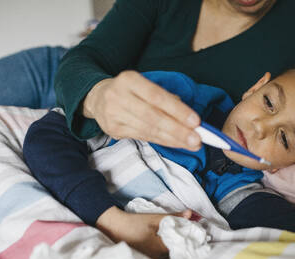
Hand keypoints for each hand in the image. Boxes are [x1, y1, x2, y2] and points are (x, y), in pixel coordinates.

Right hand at [83, 70, 200, 150]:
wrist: (98, 97)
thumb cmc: (129, 91)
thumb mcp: (144, 84)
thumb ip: (165, 97)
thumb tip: (188, 116)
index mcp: (129, 79)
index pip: (157, 96)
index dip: (178, 110)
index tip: (196, 121)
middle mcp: (118, 96)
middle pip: (152, 117)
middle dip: (177, 130)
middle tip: (196, 139)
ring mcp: (113, 114)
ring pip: (148, 130)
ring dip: (173, 139)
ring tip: (190, 144)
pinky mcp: (112, 130)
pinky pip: (143, 137)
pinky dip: (162, 141)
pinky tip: (176, 143)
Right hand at [96, 206, 192, 258]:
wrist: (114, 227)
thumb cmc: (134, 222)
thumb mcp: (155, 218)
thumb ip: (174, 216)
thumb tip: (191, 213)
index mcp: (158, 248)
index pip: (180, 247)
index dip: (188, 240)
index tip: (194, 234)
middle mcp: (155, 258)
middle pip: (175, 253)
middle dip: (182, 244)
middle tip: (187, 235)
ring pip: (168, 256)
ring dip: (173, 248)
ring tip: (178, 238)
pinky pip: (160, 257)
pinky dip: (165, 251)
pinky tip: (166, 244)